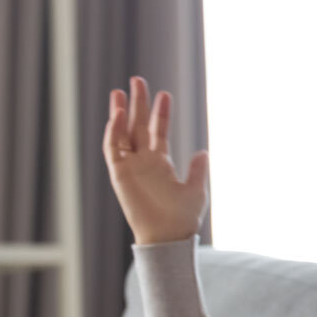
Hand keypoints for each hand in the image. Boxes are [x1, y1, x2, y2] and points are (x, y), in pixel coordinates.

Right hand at [103, 76, 209, 245]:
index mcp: (160, 163)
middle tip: (136, 80)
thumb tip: (202, 152)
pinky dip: (113, 132)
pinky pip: (113, 149)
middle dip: (136, 104)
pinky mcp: (119, 174)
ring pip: (121, 134)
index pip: (157, 131)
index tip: (164, 94)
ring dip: (120, 113)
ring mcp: (130, 167)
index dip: (160, 113)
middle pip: (136, 126)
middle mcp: (143, 162)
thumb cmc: (182, 218)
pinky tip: (117, 115)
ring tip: (119, 91)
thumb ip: (197, 171)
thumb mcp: (195, 191)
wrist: (167, 237)